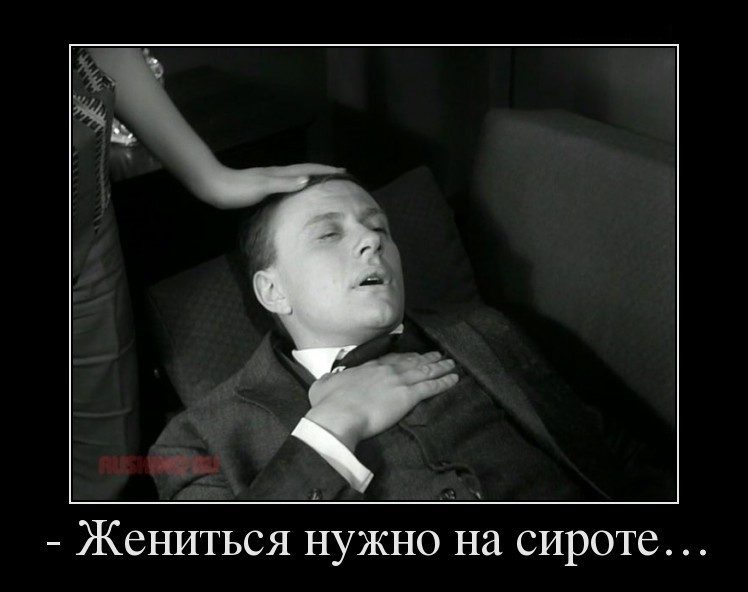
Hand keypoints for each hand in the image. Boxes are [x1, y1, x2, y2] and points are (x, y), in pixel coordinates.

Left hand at [202, 163, 346, 208]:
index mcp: (279, 173)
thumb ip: (284, 183)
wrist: (214, 187)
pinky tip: (296, 193)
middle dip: (322, 171)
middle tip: (338, 174)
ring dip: (311, 177)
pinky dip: (298, 186)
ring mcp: (269, 179)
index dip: (325, 169)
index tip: (343, 170)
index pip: (308, 168)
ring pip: (296, 176)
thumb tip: (308, 179)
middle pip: (304, 169)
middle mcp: (276, 174)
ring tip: (323, 182)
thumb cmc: (237, 189)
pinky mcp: (262, 187)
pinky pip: (287, 184)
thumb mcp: (262, 186)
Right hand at [305, 351, 458, 450]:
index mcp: (368, 367)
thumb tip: (328, 378)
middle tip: (438, 355)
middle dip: (426, 358)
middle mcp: (387, 370)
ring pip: (426, 370)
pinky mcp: (409, 396)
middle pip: (412, 361)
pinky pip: (432, 386)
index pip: (391, 359)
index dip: (404, 357)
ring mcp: (399, 381)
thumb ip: (329, 379)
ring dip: (440, 366)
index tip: (412, 356)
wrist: (339, 414)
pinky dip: (444, 382)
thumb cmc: (329, 403)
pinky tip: (454, 379)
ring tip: (451, 364)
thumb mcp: (323, 385)